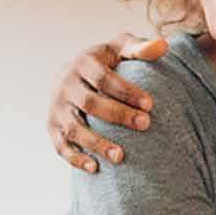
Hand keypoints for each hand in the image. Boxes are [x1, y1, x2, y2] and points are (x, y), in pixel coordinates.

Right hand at [46, 34, 168, 172]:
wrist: (72, 73)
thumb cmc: (107, 61)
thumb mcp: (121, 47)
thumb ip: (141, 48)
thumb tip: (163, 45)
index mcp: (83, 63)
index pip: (105, 79)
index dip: (127, 92)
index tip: (150, 105)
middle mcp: (65, 85)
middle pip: (90, 104)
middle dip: (118, 115)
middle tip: (145, 125)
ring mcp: (56, 107)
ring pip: (73, 128)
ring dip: (96, 143)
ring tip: (121, 156)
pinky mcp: (52, 126)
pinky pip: (61, 145)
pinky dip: (75, 158)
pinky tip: (96, 169)